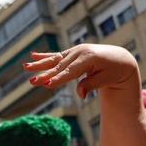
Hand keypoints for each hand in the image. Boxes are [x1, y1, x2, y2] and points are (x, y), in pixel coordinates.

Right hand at [23, 44, 139, 98]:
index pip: (70, 71)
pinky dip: (45, 56)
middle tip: (32, 81)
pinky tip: (32, 56)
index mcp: (89, 57)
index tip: (47, 84)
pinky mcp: (72, 53)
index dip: (58, 79)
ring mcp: (75, 51)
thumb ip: (92, 85)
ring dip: (39, 64)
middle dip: (44, 74)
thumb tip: (80, 94)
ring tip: (25, 67)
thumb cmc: (115, 71)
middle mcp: (80, 52)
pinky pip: (57, 56)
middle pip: (59, 66)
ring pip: (55, 60)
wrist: (120, 59)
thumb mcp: (107, 79)